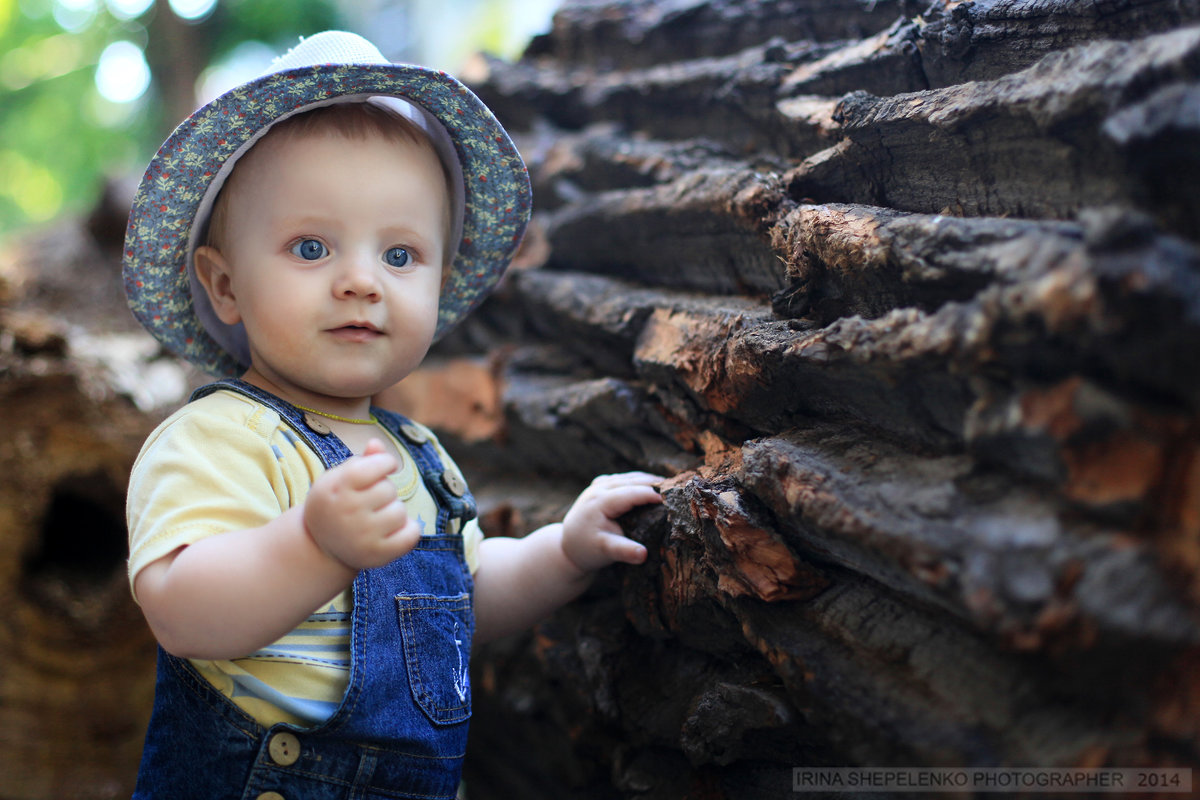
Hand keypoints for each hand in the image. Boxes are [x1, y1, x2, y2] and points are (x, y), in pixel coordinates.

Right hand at [303, 439, 420, 569]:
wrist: (319, 545)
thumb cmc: (335, 502)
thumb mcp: (339, 478)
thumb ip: (361, 461)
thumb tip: (377, 444)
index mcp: (336, 488)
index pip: (374, 467)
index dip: (386, 463)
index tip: (385, 466)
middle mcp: (347, 512)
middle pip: (389, 490)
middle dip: (384, 491)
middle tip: (370, 501)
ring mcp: (362, 536)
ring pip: (400, 512)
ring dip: (394, 511)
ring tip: (377, 517)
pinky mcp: (376, 555)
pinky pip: (411, 535)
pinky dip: (409, 530)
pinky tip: (393, 530)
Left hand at [561, 472, 663, 573]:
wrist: (567, 546)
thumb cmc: (587, 550)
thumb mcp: (605, 551)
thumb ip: (624, 551)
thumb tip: (644, 555)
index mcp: (600, 501)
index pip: (632, 492)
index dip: (653, 495)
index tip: (673, 500)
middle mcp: (599, 488)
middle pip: (632, 480)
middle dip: (655, 484)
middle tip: (679, 490)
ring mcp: (598, 485)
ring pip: (629, 476)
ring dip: (649, 480)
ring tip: (671, 487)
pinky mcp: (600, 486)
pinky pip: (624, 479)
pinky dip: (639, 481)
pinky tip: (653, 487)